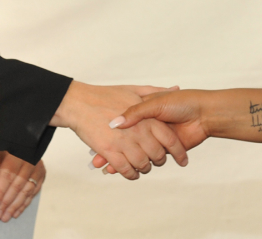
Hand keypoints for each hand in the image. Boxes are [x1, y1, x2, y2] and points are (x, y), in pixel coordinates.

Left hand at [0, 150, 43, 221]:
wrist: (25, 141)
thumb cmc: (7, 146)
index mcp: (17, 153)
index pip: (8, 174)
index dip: (1, 190)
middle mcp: (30, 161)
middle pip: (18, 185)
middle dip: (7, 202)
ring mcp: (38, 168)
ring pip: (27, 191)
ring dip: (16, 206)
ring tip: (6, 217)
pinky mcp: (42, 174)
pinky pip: (34, 192)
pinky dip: (25, 203)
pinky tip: (17, 212)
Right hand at [50, 82, 187, 179]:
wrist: (79, 102)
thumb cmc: (105, 95)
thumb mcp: (133, 89)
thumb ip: (156, 92)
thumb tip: (176, 88)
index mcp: (146, 117)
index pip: (169, 140)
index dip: (177, 152)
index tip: (182, 159)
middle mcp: (138, 131)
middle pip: (157, 155)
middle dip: (159, 161)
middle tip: (157, 161)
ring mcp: (124, 142)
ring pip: (142, 163)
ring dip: (144, 168)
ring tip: (143, 167)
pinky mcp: (109, 151)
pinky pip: (125, 169)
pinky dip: (130, 173)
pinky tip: (131, 173)